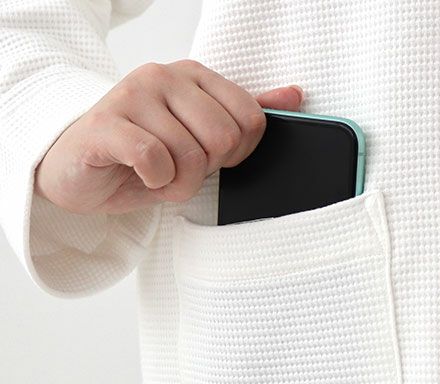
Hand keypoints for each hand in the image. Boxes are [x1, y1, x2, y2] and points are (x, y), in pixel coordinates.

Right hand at [34, 60, 303, 214]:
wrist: (79, 168)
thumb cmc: (140, 155)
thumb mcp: (198, 136)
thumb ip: (243, 116)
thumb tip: (294, 96)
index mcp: (194, 76)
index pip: (252, 119)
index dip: (236, 153)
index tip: (209, 157)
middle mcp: (165, 76)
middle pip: (224, 139)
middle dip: (205, 170)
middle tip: (177, 169)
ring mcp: (133, 95)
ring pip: (191, 155)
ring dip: (178, 184)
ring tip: (156, 176)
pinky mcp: (106, 122)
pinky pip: (155, 160)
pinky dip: (154, 182)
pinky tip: (139, 174)